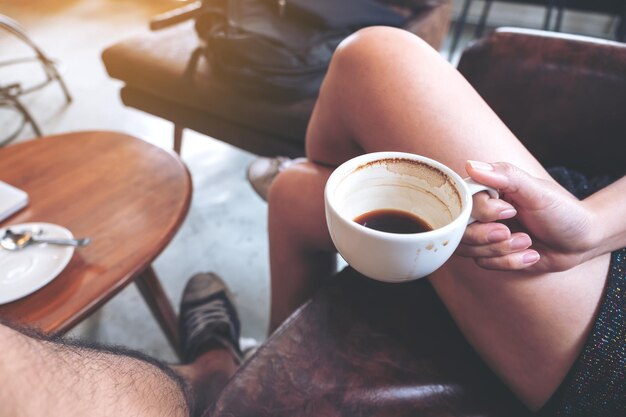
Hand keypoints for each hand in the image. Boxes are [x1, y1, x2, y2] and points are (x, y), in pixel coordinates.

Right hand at [456, 161, 595, 271]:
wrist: (582, 240)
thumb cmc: (563, 211)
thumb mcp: (537, 191)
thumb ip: (505, 175)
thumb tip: (471, 165)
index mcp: (488, 191)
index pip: (463, 202)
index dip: (482, 212)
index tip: (510, 212)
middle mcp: (481, 212)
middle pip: (460, 230)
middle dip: (488, 237)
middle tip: (514, 233)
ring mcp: (485, 233)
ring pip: (469, 249)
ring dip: (501, 251)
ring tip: (528, 242)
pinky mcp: (492, 253)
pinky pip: (484, 263)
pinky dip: (510, 262)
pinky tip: (530, 254)